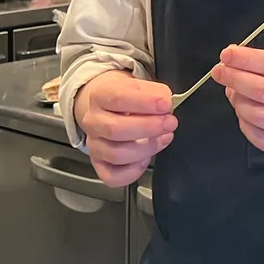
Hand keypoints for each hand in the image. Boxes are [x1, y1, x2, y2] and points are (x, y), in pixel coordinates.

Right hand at [74, 70, 176, 187]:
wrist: (110, 109)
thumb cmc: (128, 99)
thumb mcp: (140, 87)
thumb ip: (155, 93)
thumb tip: (165, 102)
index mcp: (100, 96)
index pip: (118, 98)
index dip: (144, 102)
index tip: (165, 104)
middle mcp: (94, 122)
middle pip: (115, 129)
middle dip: (148, 127)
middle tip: (169, 123)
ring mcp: (95, 145)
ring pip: (116, 154)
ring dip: (146, 148)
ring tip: (163, 138)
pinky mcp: (100, 165)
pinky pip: (113, 177)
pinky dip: (133, 171)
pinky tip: (145, 158)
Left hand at [213, 45, 263, 157]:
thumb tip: (233, 64)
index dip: (245, 59)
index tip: (226, 54)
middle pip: (261, 91)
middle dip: (234, 79)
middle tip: (219, 71)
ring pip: (255, 115)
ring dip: (237, 101)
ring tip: (233, 91)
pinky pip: (257, 136)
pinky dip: (244, 121)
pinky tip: (244, 111)